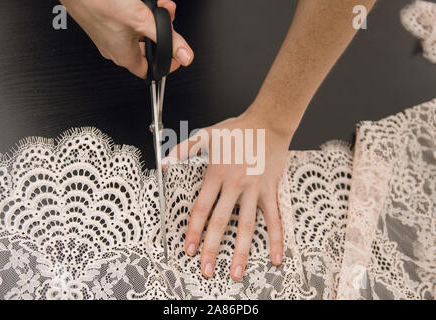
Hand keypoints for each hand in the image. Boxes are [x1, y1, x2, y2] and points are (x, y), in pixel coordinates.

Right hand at [60, 0, 193, 77]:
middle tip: (169, 23)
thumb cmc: (101, 3)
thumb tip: (186, 56)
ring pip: (137, 32)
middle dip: (162, 34)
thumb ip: (169, 39)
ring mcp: (107, 35)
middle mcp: (114, 49)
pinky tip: (142, 3)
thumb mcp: (144, 21)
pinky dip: (138, 13)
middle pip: (146, 48)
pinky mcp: (103, 21)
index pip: (149, 71)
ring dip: (151, 21)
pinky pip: (126, 22)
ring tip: (159, 7)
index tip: (175, 56)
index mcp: (125, 56)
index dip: (165, 65)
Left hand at [167, 106, 293, 280]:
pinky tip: (274, 256)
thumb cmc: (238, 129)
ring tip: (236, 272)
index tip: (189, 249)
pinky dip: (275, 238)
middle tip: (207, 269)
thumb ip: (184, 149)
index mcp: (216, 175)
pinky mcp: (270, 191)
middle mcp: (234, 186)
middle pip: (220, 222)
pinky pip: (274, 218)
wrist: (268, 123)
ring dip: (241, 251)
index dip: (194, 231)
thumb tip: (164, 161)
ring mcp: (254, 190)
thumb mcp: (206, 134)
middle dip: (212, 248)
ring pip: (247, 226)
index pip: (201, 209)